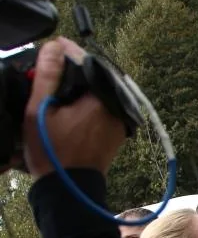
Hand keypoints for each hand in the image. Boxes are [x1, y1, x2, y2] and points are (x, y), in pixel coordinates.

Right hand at [21, 38, 125, 178]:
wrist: (68, 191)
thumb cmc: (52, 154)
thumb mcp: (39, 111)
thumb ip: (47, 75)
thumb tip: (55, 46)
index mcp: (102, 100)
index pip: (87, 62)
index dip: (67, 52)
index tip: (52, 48)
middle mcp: (116, 109)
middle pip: (95, 77)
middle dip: (72, 71)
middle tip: (50, 69)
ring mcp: (118, 122)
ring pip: (98, 93)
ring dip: (79, 87)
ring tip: (56, 88)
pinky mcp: (116, 133)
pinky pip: (102, 109)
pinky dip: (86, 103)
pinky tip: (67, 106)